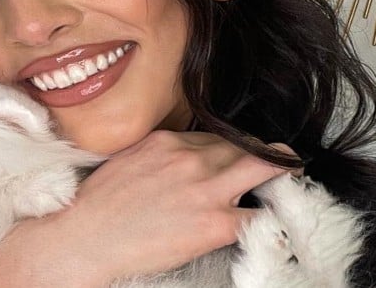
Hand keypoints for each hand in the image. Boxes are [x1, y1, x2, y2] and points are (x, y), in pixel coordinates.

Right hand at [0, 131, 292, 286]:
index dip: (232, 147)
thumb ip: (159, 156)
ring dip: (279, 174)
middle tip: (282, 161)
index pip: (215, 136)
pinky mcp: (215, 222)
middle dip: (264, 154)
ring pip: (262, 168)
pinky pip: (259, 216)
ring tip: (291, 178)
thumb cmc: (96, 207)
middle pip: (244, 146)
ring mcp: (205, 188)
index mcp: (167, 140)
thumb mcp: (127, 162)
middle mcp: (190, 157)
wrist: (83, 238)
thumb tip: (176, 162)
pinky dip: (272, 217)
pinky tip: (279, 219)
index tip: (242, 154)